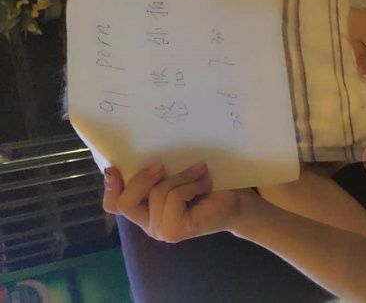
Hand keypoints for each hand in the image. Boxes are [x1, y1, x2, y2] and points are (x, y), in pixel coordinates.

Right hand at [102, 163, 258, 241]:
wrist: (238, 203)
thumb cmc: (208, 185)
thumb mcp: (177, 174)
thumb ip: (157, 173)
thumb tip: (140, 152)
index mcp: (145, 210)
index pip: (114, 204)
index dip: (110, 187)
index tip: (114, 167)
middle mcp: (149, 225)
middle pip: (125, 202)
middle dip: (141, 179)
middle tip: (161, 165)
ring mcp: (161, 231)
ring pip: (158, 193)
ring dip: (182, 177)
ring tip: (201, 172)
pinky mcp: (175, 231)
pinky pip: (174, 197)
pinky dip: (191, 184)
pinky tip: (205, 182)